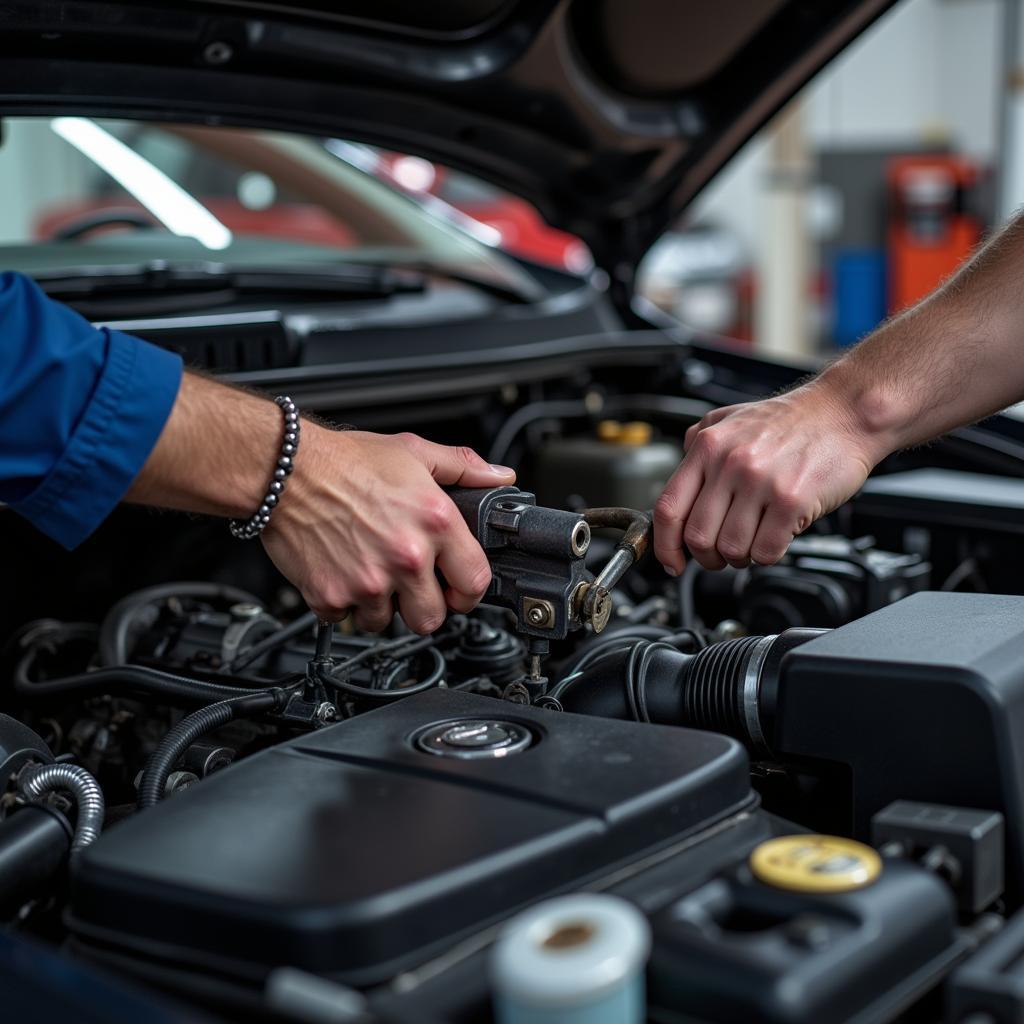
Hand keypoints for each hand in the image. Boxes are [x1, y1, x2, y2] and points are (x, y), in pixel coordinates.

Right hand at [263, 428, 514, 630]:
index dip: (467, 590)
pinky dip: (343, 603)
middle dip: (424, 607)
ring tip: (371, 572)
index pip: (474, 583)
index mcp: (434, 523)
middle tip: (410, 587)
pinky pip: (345, 618)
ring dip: (381, 606)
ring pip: (387, 623)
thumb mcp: (413, 451)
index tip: (455, 588)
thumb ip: (462, 466)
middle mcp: (405, 557)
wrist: (284, 468)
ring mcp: (368, 581)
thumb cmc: (345, 461)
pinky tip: (342, 572)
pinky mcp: (330, 595)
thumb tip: (498, 476)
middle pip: (432, 619)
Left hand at [653, 385, 879, 573]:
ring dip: (740, 557)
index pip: (668, 508)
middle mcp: (730, 463)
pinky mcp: (792, 500)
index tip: (671, 561)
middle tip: (720, 555)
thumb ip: (696, 446)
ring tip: (753, 541)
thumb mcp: (729, 419)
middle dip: (707, 557)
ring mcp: (760, 482)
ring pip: (731, 549)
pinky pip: (765, 551)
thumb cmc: (792, 420)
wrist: (845, 411)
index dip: (664, 544)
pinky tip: (774, 537)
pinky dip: (767, 555)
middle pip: (697, 537)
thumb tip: (677, 484)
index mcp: (707, 446)